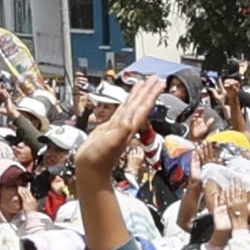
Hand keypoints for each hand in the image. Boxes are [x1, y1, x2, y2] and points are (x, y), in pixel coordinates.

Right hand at [73, 75, 167, 192]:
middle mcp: (126, 125)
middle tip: (156, 78)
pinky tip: (128, 100)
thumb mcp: (112, 143)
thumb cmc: (99, 159)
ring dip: (139, 95)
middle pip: (139, 104)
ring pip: (131, 107)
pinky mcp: (109, 129)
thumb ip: (122, 130)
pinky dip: (125, 104)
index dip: (151, 94)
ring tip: (145, 83)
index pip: (143, 107)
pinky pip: (120, 112)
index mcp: (128, 126)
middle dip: (148, 91)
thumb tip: (130, 120)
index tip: (159, 83)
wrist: (90, 171)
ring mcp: (118, 126)